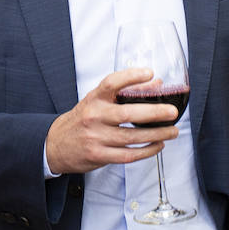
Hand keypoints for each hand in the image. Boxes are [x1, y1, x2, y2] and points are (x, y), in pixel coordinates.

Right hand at [45, 68, 179, 173]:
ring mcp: (96, 137)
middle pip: (127, 114)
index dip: (131, 76)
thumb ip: (126, 92)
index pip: (112, 83)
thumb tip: (157, 83)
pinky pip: (128, 155)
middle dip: (153, 113)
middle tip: (172, 112)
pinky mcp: (99, 155)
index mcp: (94, 98)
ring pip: (131, 137)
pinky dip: (146, 151)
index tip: (149, 73)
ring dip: (156, 135)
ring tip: (172, 131)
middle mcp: (94, 116)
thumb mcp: (99, 101)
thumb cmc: (82, 119)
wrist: (56, 144)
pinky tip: (158, 145)